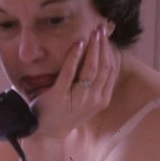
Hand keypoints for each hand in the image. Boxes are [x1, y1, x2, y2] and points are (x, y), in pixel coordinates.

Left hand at [29, 25, 118, 140]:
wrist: (47, 132)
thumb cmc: (66, 113)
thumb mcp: (87, 101)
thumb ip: (95, 84)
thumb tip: (101, 58)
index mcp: (102, 99)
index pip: (111, 70)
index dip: (110, 51)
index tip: (106, 37)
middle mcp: (93, 100)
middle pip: (104, 67)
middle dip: (103, 45)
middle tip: (100, 28)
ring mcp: (78, 99)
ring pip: (91, 69)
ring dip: (93, 48)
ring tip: (92, 33)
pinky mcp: (60, 96)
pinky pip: (69, 73)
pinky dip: (74, 56)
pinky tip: (77, 44)